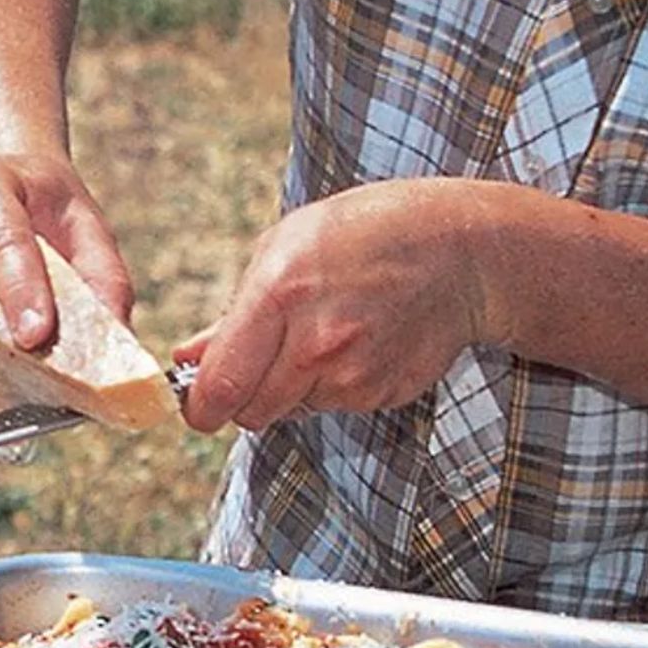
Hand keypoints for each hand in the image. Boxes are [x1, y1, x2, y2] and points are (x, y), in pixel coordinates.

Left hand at [177, 178, 492, 432]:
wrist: (459, 252)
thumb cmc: (363, 235)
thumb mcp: (284, 248)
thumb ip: (232, 315)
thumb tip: (187, 359)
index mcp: (280, 295)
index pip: (221, 388)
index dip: (199, 408)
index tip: (197, 407)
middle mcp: (316, 343)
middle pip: (251, 412)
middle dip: (244, 396)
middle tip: (262, 361)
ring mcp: (353, 376)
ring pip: (291, 411)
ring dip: (292, 387)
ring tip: (324, 334)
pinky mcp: (381, 395)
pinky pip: (333, 407)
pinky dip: (333, 386)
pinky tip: (358, 343)